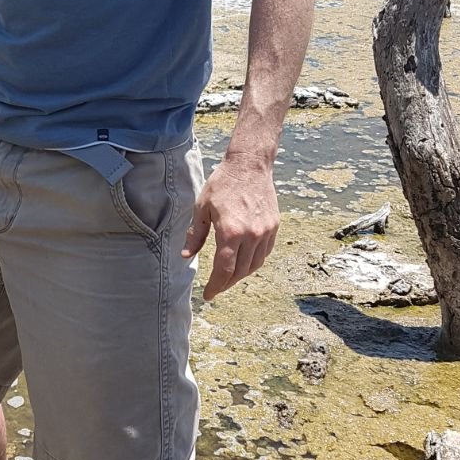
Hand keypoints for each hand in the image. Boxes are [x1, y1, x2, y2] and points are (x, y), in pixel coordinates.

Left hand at [182, 156, 278, 299]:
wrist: (249, 165)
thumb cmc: (222, 184)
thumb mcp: (202, 208)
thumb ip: (195, 235)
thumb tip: (186, 256)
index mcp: (231, 232)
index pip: (224, 270)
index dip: (215, 286)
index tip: (208, 294)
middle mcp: (251, 235)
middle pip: (240, 272)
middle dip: (226, 284)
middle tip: (216, 288)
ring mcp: (265, 232)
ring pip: (254, 265)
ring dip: (241, 275)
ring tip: (228, 278)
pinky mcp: (273, 227)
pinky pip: (264, 253)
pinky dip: (254, 262)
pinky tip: (244, 262)